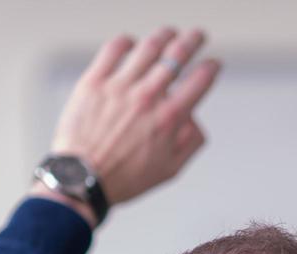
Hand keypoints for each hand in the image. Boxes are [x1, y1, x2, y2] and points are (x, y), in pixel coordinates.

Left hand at [41, 27, 219, 220]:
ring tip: (170, 32)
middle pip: (177, 55)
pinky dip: (126, 42)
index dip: (211, 68)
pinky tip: (132, 42)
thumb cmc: (125, 178)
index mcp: (169, 118)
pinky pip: (113, 50)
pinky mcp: (94, 82)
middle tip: (198, 35)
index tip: (214, 64)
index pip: (200, 81)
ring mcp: (119, 86)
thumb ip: (190, 142)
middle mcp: (147, 97)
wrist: (82, 179)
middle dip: (193, 40)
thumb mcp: (170, 169)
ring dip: (164, 35)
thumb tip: (195, 119)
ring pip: (148, 47)